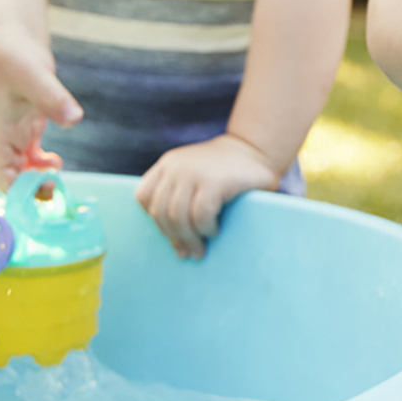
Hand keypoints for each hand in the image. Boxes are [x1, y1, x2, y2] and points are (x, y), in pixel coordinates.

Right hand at [0, 27, 81, 187]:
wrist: (11, 40)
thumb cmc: (14, 55)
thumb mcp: (35, 75)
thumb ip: (53, 98)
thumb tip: (74, 119)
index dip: (11, 185)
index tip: (35, 190)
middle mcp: (1, 134)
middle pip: (6, 173)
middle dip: (25, 187)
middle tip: (52, 189)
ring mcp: (12, 131)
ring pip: (17, 166)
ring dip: (33, 178)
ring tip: (56, 180)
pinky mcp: (25, 125)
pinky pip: (28, 154)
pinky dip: (40, 164)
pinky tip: (55, 164)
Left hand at [136, 133, 280, 258]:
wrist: (258, 148)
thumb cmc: (227, 170)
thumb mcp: (194, 172)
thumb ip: (179, 192)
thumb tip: (172, 238)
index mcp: (169, 164)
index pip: (144, 195)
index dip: (154, 219)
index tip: (171, 233)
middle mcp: (177, 166)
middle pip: (161, 211)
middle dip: (173, 237)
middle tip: (186, 252)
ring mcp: (195, 173)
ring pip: (177, 216)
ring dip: (188, 239)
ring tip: (199, 249)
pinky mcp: (215, 182)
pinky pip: (200, 215)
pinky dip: (205, 228)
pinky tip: (213, 231)